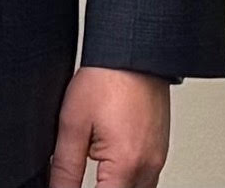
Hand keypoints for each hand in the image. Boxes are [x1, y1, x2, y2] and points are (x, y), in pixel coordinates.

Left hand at [49, 66, 170, 187]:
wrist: (133, 51)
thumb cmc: (107, 78)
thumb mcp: (73, 126)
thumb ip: (64, 170)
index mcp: (126, 164)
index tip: (71, 186)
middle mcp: (148, 165)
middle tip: (82, 173)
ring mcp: (158, 157)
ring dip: (115, 187)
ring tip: (95, 171)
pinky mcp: (161, 148)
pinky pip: (146, 179)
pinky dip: (128, 180)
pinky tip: (112, 168)